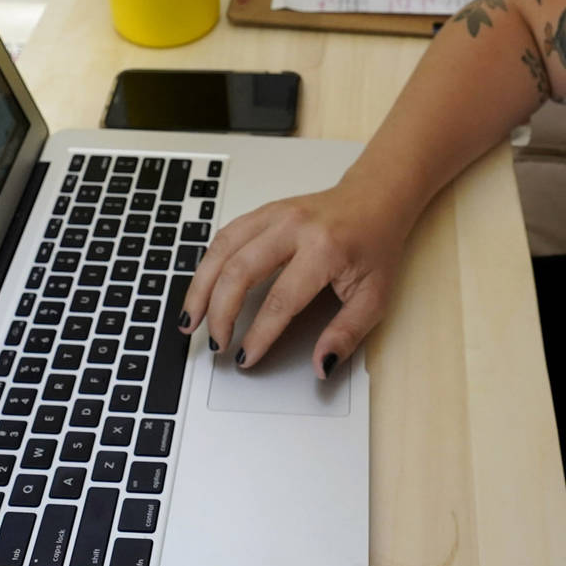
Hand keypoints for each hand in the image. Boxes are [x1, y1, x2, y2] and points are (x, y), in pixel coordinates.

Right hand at [179, 183, 407, 377]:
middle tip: (216, 344)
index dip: (258, 335)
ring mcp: (275, 214)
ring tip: (190, 319)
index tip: (245, 358)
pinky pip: (225, 235)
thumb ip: (347, 333)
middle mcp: (294, 227)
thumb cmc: (375, 247)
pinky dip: (207, 264)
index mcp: (325, 249)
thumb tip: (320, 366)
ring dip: (200, 287)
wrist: (375, 200)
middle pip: (240, 271)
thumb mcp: (375, 296)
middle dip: (220, 313)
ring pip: (222, 249)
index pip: (281, 300)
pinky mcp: (264, 211)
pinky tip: (201, 288)